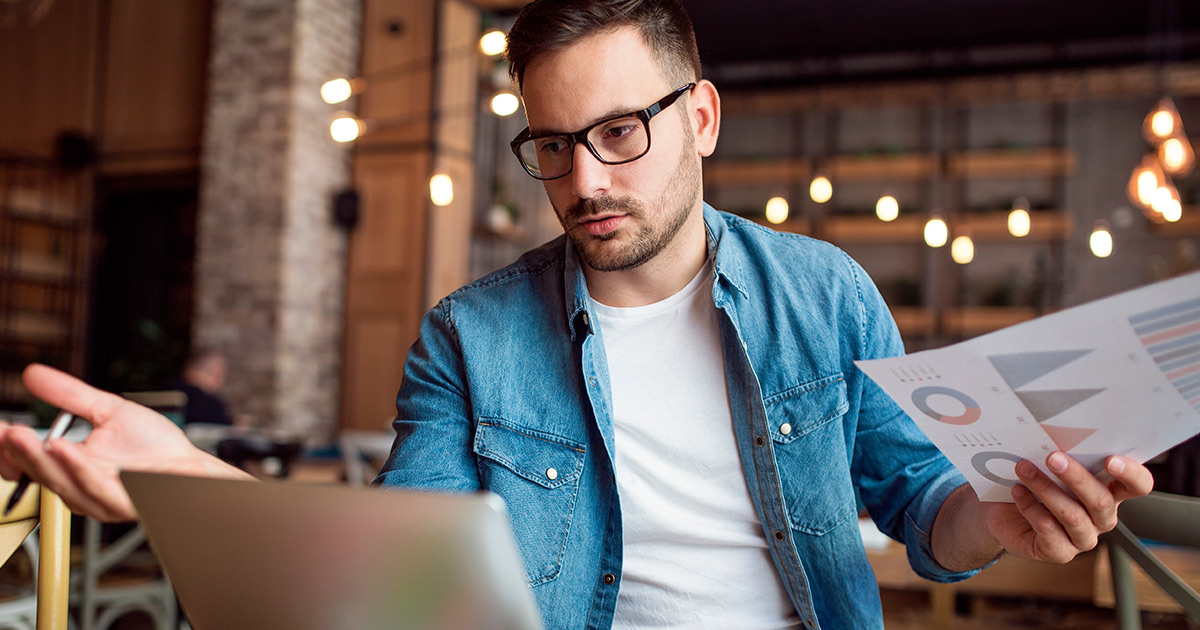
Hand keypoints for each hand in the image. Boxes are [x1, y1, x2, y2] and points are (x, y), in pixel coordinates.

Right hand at [0, 364, 249, 521]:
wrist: (193, 467)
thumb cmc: (157, 448)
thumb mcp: (109, 412)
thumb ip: (71, 396)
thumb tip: (33, 373)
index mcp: (72, 467)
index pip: (30, 461)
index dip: (10, 448)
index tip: (2, 427)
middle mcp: (79, 486)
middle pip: (40, 472)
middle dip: (17, 452)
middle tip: (5, 431)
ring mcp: (99, 497)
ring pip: (61, 482)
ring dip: (39, 460)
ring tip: (22, 437)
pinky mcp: (122, 502)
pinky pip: (95, 489)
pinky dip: (77, 469)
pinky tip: (66, 449)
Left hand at [981, 451, 1153, 563]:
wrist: (1001, 512)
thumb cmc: (1031, 483)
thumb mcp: (1049, 466)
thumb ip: (1062, 455)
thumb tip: (1055, 435)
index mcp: (1109, 492)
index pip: (1137, 485)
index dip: (1131, 474)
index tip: (1112, 460)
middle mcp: (1101, 518)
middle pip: (1101, 500)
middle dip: (1076, 477)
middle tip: (1052, 457)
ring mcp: (1082, 538)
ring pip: (1072, 515)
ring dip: (1045, 488)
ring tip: (1024, 469)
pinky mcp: (1059, 552)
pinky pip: (1048, 529)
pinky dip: (1030, 507)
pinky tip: (1018, 491)